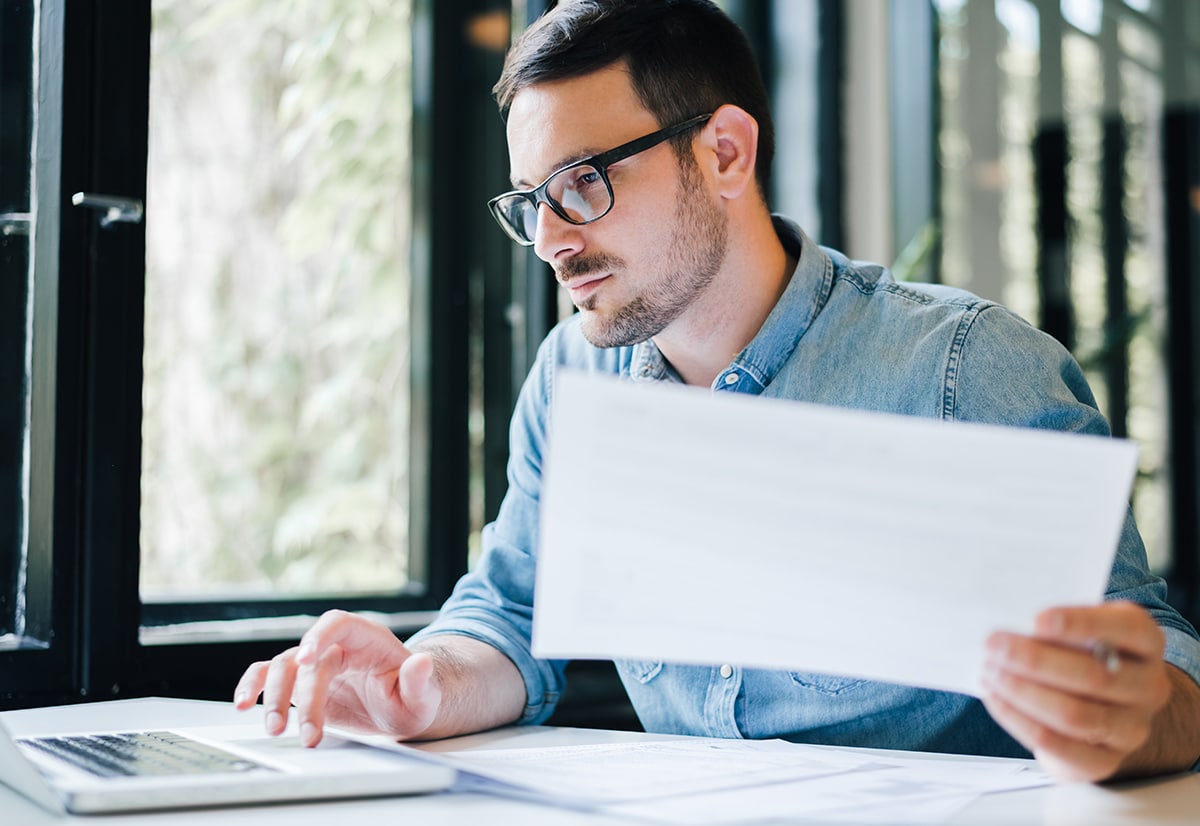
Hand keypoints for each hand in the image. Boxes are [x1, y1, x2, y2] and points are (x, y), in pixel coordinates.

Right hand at [233, 610, 441, 747]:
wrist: (400, 709)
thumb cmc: (412, 698)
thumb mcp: (424, 696)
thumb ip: (420, 681)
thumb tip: (421, 662)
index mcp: (367, 640)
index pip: (338, 624)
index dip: (319, 636)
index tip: (306, 658)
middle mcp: (337, 646)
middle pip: (308, 659)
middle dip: (303, 698)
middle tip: (308, 735)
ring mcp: (316, 663)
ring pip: (282, 667)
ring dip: (274, 697)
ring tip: (275, 730)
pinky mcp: (301, 682)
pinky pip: (269, 676)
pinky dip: (253, 686)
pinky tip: (243, 704)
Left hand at [981, 601, 1171, 781]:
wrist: (1100, 709)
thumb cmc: (1081, 655)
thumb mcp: (1079, 630)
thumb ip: (1057, 625)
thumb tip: (1009, 618)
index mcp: (1146, 643)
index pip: (1127, 629)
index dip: (1083, 624)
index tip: (1037, 619)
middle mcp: (1149, 686)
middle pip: (1095, 677)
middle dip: (1036, 661)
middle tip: (994, 645)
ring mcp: (1131, 728)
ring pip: (1074, 714)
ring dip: (1023, 692)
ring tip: (990, 671)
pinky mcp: (1103, 761)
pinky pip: (1057, 744)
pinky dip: (1018, 719)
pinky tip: (995, 698)